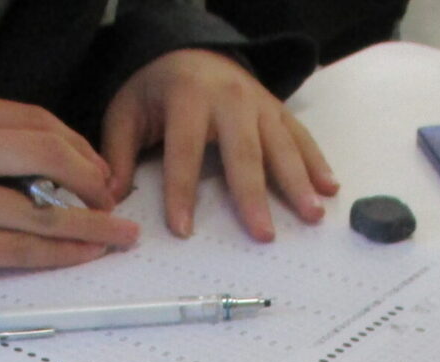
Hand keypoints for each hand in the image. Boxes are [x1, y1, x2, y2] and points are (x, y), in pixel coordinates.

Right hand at [0, 94, 141, 285]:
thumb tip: (52, 167)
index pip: (35, 121)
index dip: (79, 147)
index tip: (97, 170)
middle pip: (48, 155)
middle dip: (93, 181)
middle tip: (112, 201)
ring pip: (42, 211)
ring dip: (90, 226)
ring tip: (116, 235)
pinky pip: (20, 250)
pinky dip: (60, 255)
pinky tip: (81, 255)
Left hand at [101, 49, 337, 241]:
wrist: (190, 49)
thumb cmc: (156, 90)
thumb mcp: (126, 113)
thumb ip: (119, 154)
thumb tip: (109, 198)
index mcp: (187, 98)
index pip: (183, 152)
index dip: (181, 192)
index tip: (183, 230)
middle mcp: (229, 99)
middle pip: (243, 154)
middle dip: (253, 196)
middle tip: (264, 234)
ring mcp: (258, 103)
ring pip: (281, 146)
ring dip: (299, 182)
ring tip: (312, 215)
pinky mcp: (276, 110)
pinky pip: (300, 136)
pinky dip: (316, 162)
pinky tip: (329, 187)